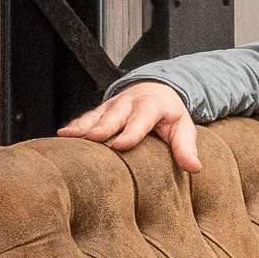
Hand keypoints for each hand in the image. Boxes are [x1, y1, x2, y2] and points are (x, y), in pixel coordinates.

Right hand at [61, 79, 201, 173]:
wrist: (156, 89)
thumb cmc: (170, 116)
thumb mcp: (183, 128)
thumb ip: (186, 148)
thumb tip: (195, 167)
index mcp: (152, 106)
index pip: (142, 119)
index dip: (132, 131)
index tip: (121, 145)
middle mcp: (130, 103)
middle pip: (115, 115)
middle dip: (103, 127)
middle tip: (92, 139)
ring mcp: (112, 105)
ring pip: (96, 115)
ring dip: (83, 126)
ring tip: (69, 136)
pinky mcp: (101, 110)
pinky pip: (86, 117)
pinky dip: (75, 125)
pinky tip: (63, 135)